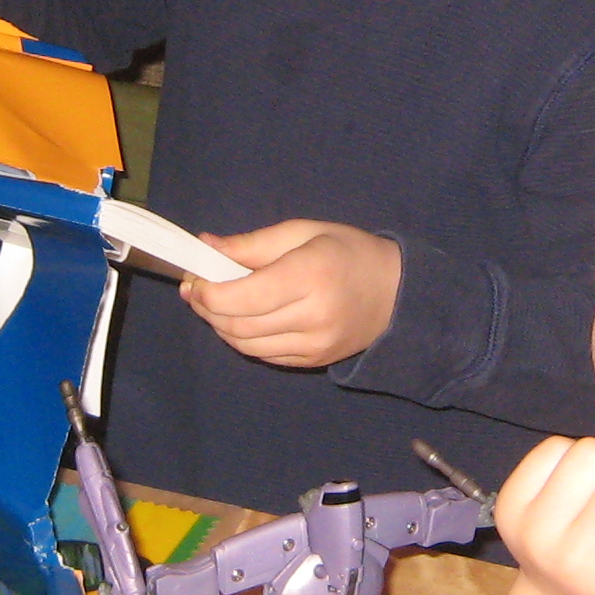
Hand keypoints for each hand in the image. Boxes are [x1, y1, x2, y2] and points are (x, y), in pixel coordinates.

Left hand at [182, 221, 400, 367]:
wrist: (398, 294)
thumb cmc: (349, 252)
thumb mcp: (305, 232)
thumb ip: (253, 244)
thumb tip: (206, 247)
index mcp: (310, 275)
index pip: (242, 296)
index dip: (208, 292)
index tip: (196, 279)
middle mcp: (313, 316)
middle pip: (238, 324)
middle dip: (207, 309)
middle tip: (197, 290)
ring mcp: (314, 345)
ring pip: (246, 345)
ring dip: (221, 326)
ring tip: (215, 304)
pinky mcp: (314, 362)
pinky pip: (264, 355)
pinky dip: (243, 339)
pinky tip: (242, 320)